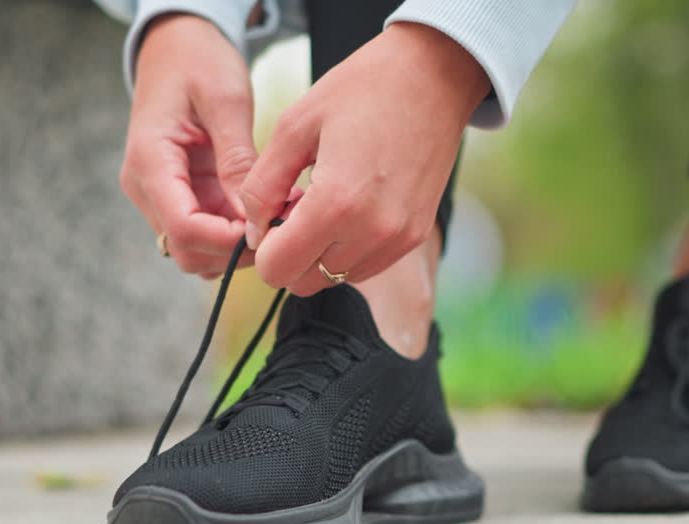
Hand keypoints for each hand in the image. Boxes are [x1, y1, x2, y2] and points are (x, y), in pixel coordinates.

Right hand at [121, 14, 255, 277]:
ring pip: (196, 250)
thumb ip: (236, 158)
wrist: (177, 46)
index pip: (182, 229)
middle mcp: (147, 187)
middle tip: (283, 226)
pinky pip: (206, 232)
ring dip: (237, 245)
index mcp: (150, 161)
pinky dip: (234, 233)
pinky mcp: (180, 195)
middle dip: (235, 250)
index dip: (228, 241)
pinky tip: (265, 210)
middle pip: (187, 250)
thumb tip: (251, 212)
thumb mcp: (226, 99)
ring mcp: (160, 194)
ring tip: (278, 215)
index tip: (271, 231)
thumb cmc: (199, 61)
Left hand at [240, 22, 490, 294]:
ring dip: (320, 253)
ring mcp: (398, 238)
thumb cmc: (362, 90)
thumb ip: (263, 185)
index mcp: (336, 203)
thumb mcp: (294, 125)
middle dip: (289, 253)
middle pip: (304, 282)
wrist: (433, 76)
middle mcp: (372, 231)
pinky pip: (365, 266)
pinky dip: (348, 249)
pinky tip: (351, 207)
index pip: (277, 270)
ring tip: (326, 203)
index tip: (271, 214)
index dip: (262, 248)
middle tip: (294, 208)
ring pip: (335, 278)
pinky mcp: (415, 236)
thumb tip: (254, 230)